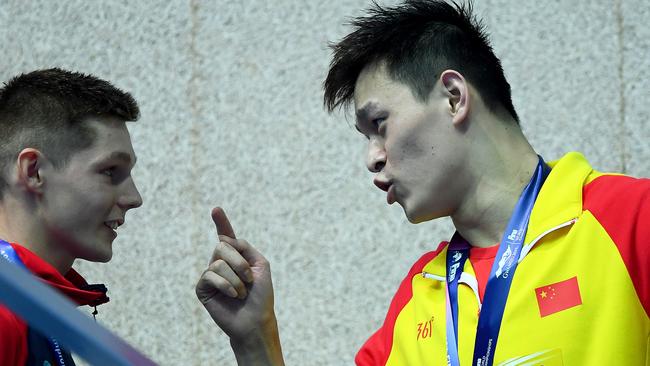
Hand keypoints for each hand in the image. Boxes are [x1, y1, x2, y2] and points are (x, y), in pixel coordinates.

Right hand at [195, 207, 283, 364]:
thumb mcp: (260, 265)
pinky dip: (226, 285)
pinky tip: (233, 295)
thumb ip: (245, 247)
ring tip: (242, 292)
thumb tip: (223, 240)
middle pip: (222, 247)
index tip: (216, 209)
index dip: (222, 223)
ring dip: (236, 278)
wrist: (255, 320)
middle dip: (240, 262)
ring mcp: (211, 276)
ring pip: (218, 262)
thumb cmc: (261, 296)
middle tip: (249, 278)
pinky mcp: (202, 289)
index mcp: (237, 258)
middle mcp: (222, 264)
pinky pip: (210, 275)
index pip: (227, 237)